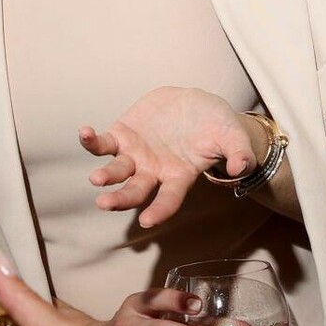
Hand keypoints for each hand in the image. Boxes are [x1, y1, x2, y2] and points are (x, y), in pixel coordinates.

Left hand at [80, 87, 261, 227]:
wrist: (196, 104)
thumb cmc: (216, 126)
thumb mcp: (233, 137)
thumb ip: (238, 153)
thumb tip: (240, 169)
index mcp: (178, 177)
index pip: (168, 199)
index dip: (159, 210)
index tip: (147, 221)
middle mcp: (153, 171)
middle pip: (135, 190)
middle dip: (121, 198)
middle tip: (106, 203)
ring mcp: (135, 155)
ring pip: (116, 170)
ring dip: (105, 175)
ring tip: (96, 178)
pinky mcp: (123, 135)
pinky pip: (103, 142)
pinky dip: (92, 141)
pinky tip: (84, 133)